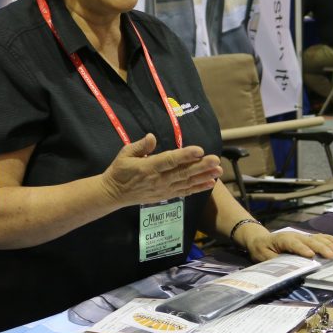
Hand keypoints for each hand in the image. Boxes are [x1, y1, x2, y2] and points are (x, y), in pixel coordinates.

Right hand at [100, 134, 221, 206]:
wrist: (113, 194)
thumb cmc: (120, 170)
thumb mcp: (125, 154)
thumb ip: (140, 146)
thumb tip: (152, 136)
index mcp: (148, 167)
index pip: (169, 160)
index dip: (185, 155)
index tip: (199, 150)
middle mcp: (158, 180)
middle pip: (182, 172)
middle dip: (201, 166)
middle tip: (216, 160)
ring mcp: (163, 189)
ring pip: (187, 183)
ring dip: (204, 177)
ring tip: (219, 171)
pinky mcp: (165, 195)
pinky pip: (184, 192)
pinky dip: (198, 188)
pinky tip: (210, 183)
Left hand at [242, 227, 332, 261]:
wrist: (260, 239)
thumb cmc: (261, 248)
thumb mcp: (262, 256)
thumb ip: (274, 261)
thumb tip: (284, 269)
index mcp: (282, 239)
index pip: (293, 243)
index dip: (302, 249)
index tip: (311, 256)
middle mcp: (294, 235)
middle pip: (309, 240)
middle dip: (321, 248)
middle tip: (332, 256)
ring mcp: (301, 235)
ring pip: (316, 238)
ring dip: (328, 244)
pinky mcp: (305, 238)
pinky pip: (318, 237)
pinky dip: (328, 239)